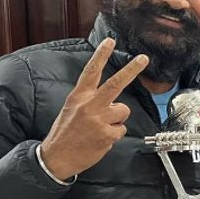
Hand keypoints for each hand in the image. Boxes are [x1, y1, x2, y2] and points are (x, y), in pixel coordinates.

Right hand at [40, 38, 148, 179]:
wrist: (56, 157)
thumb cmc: (65, 133)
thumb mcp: (71, 109)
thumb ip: (89, 100)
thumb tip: (110, 99)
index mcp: (79, 97)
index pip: (91, 71)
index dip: (101, 55)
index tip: (110, 41)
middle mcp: (90, 105)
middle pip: (116, 83)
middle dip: (132, 69)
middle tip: (143, 58)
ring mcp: (99, 120)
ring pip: (123, 110)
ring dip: (117, 119)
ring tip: (102, 127)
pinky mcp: (107, 135)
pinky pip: (121, 130)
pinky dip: (115, 135)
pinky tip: (101, 139)